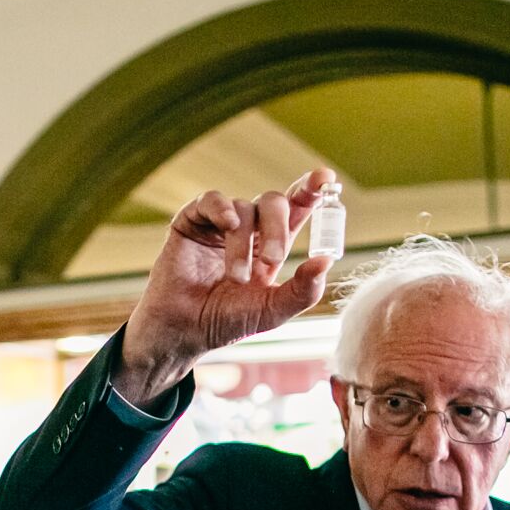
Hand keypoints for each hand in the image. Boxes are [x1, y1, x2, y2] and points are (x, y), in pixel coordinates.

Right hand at [116, 168, 338, 406]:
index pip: (297, 208)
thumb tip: (326, 261)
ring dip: (243, 244)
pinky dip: (222, 209)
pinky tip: (226, 226)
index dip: (311, 190)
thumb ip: (302, 290)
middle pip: (274, 202)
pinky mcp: (192, 222)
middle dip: (277, 228)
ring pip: (243, 208)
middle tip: (272, 260)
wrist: (183, 332)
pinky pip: (212, 200)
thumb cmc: (225, 322)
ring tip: (235, 277)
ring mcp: (219, 224)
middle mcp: (248, 229)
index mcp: (271, 245)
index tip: (326, 178)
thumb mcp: (272, 311)